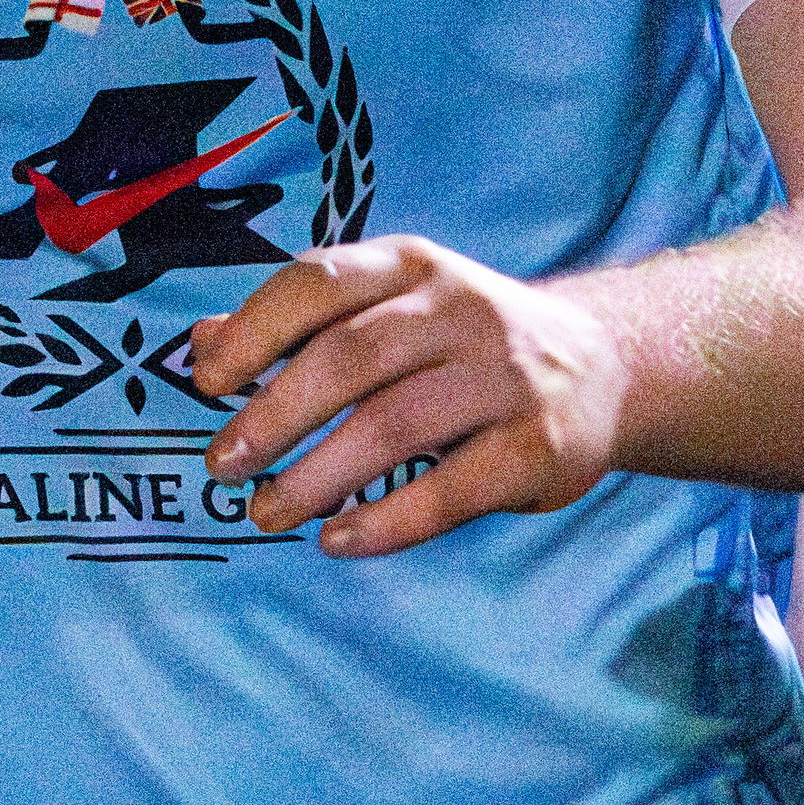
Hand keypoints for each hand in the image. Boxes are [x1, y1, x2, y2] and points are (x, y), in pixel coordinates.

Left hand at [190, 236, 629, 555]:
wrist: (603, 366)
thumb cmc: (461, 343)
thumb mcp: (386, 310)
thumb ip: (297, 324)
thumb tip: (200, 345)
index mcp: (410, 265)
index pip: (318, 282)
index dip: (255, 330)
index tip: (208, 382)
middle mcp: (460, 307)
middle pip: (349, 358)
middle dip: (274, 416)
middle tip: (222, 465)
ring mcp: (505, 375)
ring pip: (394, 425)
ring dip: (317, 476)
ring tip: (265, 513)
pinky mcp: (538, 445)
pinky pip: (451, 488)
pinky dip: (387, 520)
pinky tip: (338, 539)